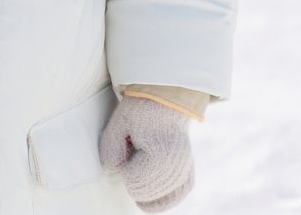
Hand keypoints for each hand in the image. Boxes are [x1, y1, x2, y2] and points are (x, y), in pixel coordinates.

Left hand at [99, 95, 194, 211]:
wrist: (166, 98)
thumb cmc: (141, 109)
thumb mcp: (119, 122)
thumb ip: (111, 147)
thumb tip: (113, 171)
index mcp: (160, 152)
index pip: (133, 181)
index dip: (123, 169)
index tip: (126, 146)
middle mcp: (177, 164)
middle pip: (146, 193)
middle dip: (133, 179)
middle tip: (133, 152)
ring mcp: (186, 168)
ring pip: (162, 199)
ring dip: (146, 189)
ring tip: (139, 168)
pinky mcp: (189, 170)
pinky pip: (178, 194)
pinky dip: (164, 200)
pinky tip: (149, 202)